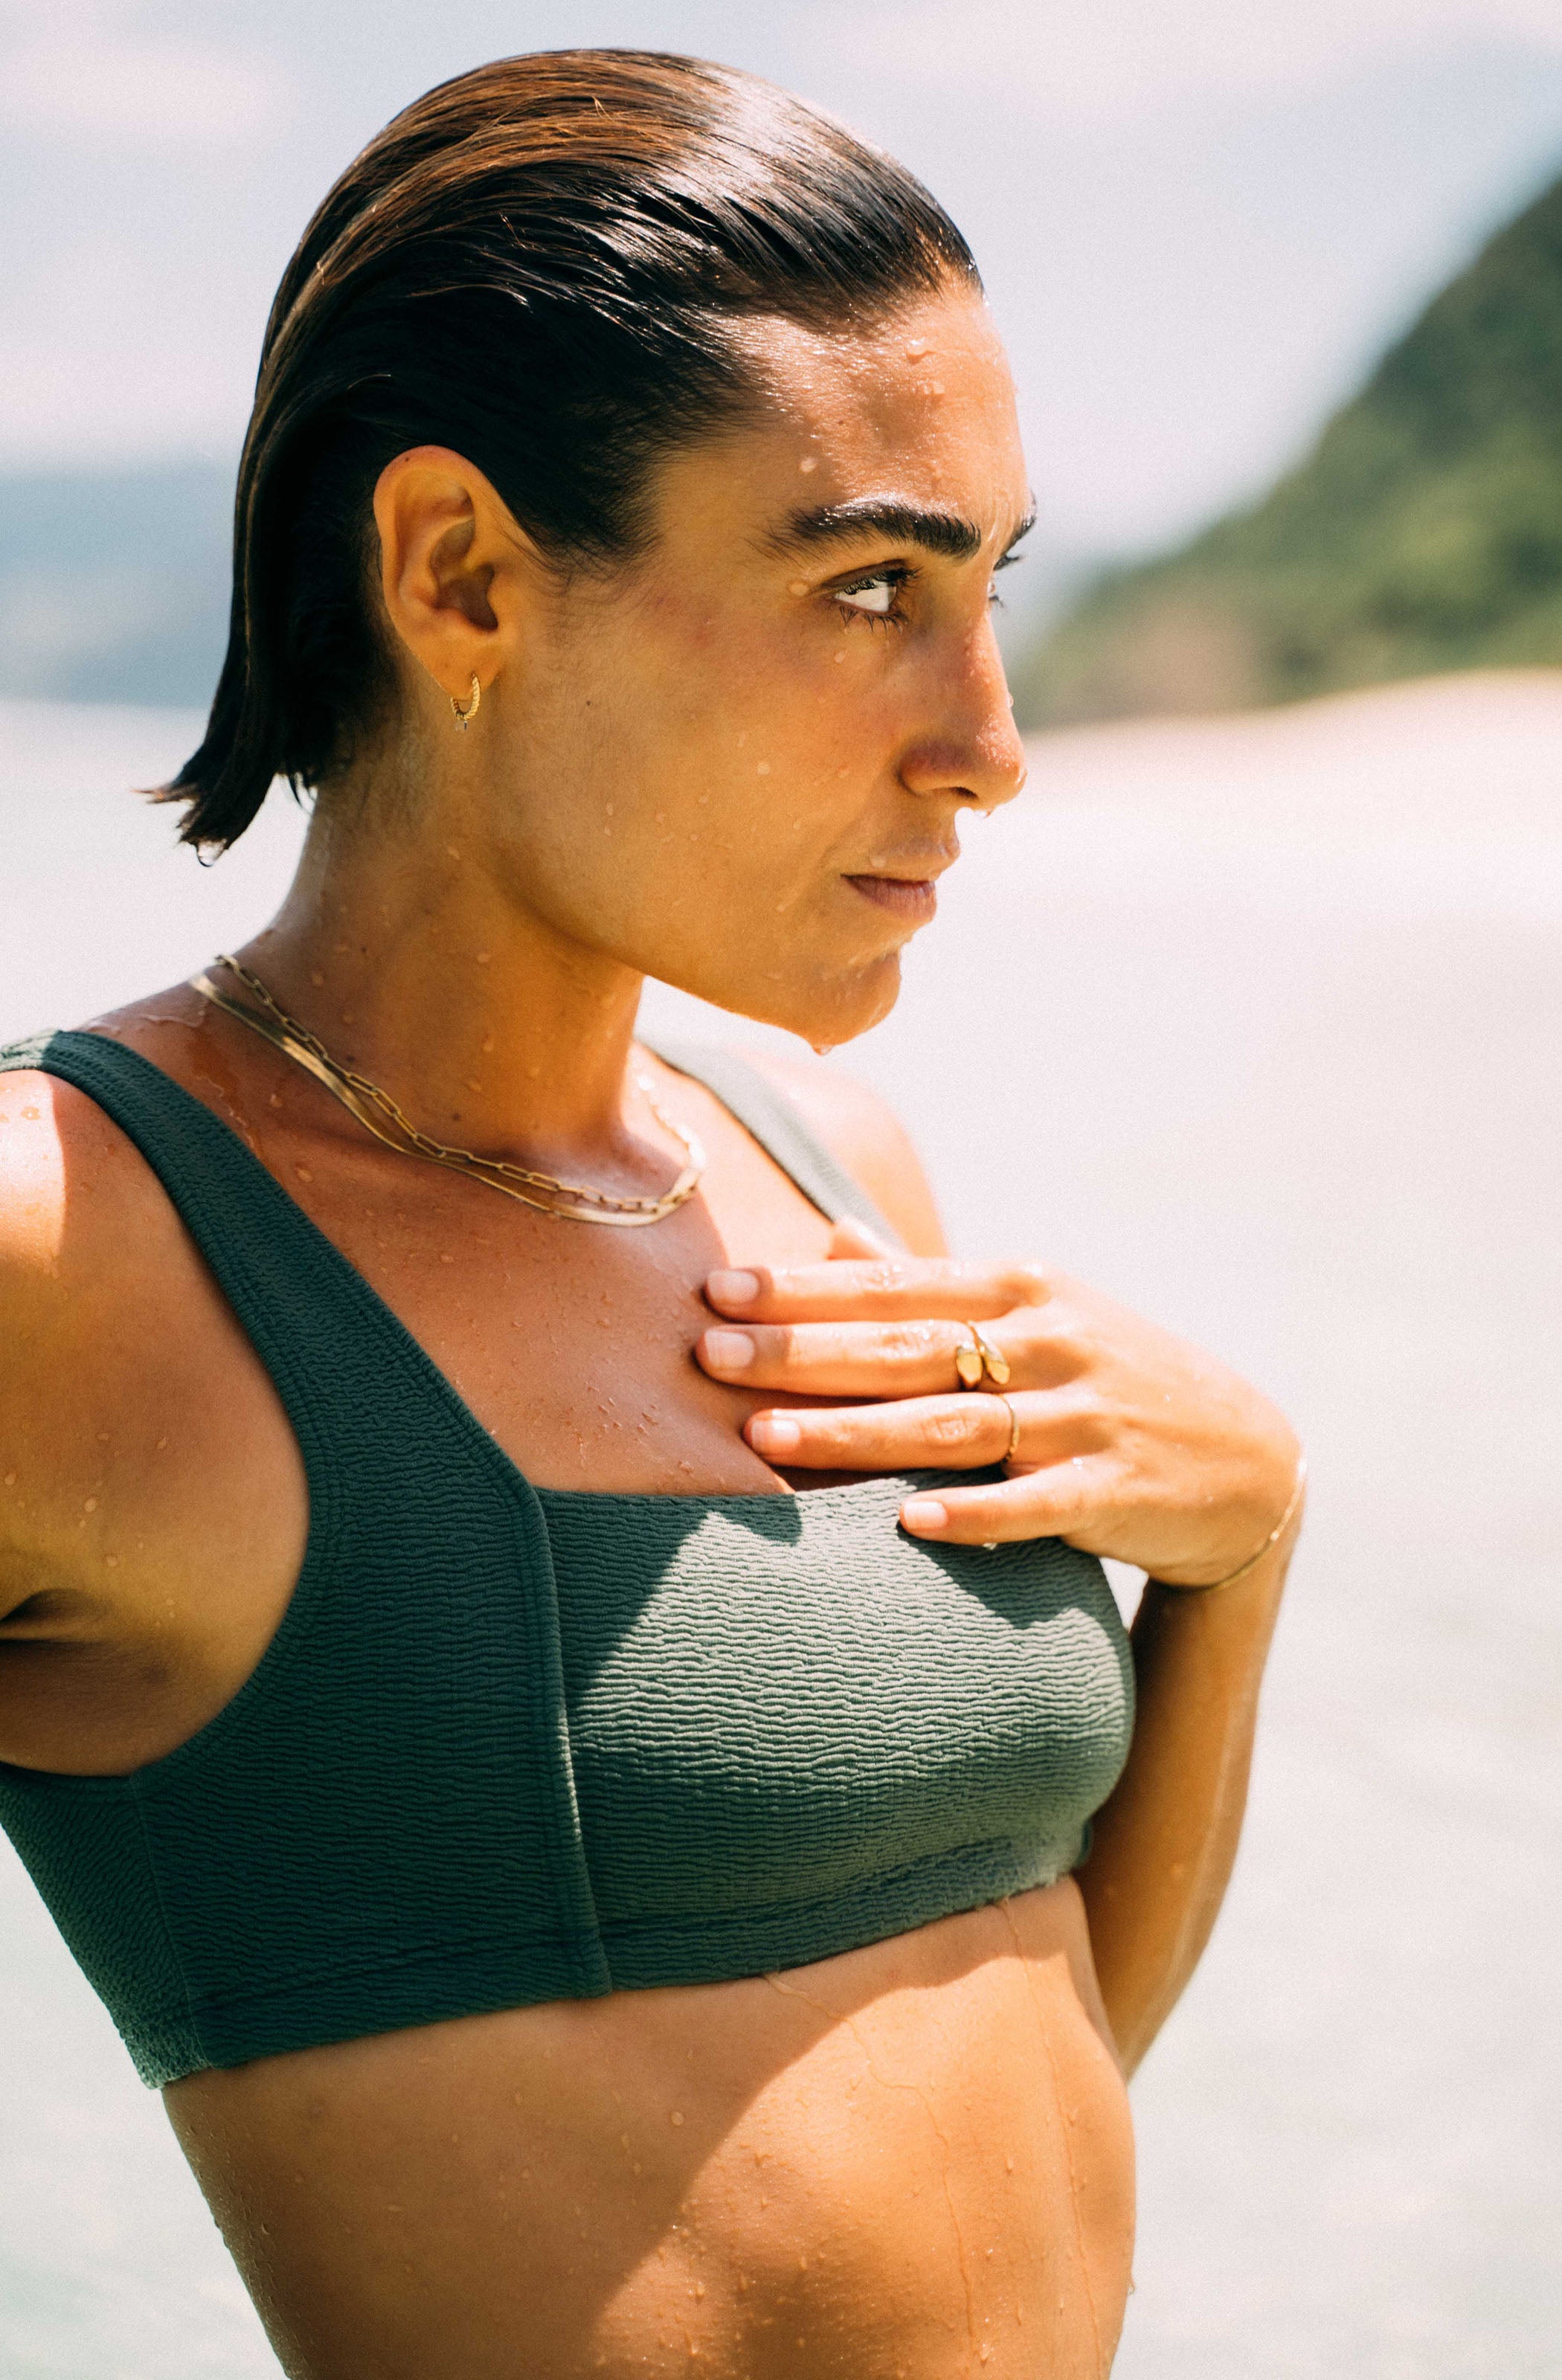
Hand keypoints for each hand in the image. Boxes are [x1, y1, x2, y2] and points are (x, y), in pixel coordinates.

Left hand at [695, 1232, 1299, 1576]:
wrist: (1248, 1457)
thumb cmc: (1111, 1374)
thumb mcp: (1034, 1309)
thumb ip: (928, 1279)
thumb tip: (832, 1232)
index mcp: (1020, 1288)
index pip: (893, 1286)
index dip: (803, 1288)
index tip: (719, 1291)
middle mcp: (1049, 1341)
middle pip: (907, 1349)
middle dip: (802, 1354)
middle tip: (710, 1358)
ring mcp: (1083, 1415)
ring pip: (952, 1424)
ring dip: (856, 1435)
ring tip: (765, 1444)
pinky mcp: (1113, 1488)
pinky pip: (1034, 1502)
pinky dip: (975, 1513)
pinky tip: (911, 1525)